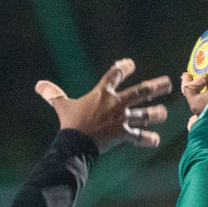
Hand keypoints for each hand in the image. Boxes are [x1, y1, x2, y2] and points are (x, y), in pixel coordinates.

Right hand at [35, 58, 170, 150]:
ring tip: (164, 112)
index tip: (130, 64)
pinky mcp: (123, 134)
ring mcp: (122, 119)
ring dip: (156, 113)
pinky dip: (147, 139)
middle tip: (168, 83)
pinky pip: (139, 137)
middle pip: (141, 91)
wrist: (75, 142)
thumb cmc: (70, 123)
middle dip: (156, 87)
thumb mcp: (62, 106)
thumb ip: (54, 94)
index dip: (123, 67)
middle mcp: (116, 103)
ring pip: (145, 114)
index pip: (114, 74)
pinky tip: (155, 140)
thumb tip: (39, 85)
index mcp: (102, 93)